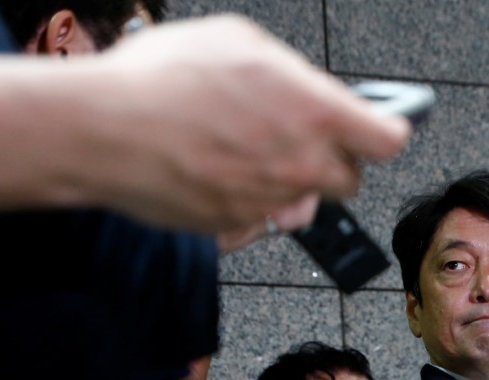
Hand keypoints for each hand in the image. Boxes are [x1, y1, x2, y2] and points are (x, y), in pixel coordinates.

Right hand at [95, 16, 409, 235]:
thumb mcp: (238, 42)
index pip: (388, 141)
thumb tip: (308, 93)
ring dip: (293, 184)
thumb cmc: (161, 79)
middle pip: (350, 180)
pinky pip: (262, 220)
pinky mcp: (239, 227)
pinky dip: (251, 202)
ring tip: (253, 155)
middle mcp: (302, 165)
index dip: (386, 132)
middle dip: (334, 162)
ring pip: (307, 204)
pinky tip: (222, 174)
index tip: (379, 128)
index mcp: (315, 115)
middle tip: (303, 140)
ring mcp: (271, 202)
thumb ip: (291, 75)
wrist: (100, 130)